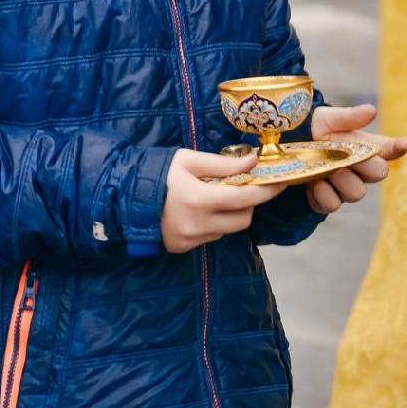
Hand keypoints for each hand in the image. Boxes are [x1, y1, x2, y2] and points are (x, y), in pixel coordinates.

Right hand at [161, 147, 286, 253]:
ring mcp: (190, 239)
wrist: (125, 197)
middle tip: (243, 187)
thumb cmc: (159, 173)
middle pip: (243, 219)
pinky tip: (200, 211)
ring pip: (228, 230)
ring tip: (216, 197)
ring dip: (231, 214)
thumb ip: (223, 163)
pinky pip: (211, 236)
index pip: (245, 197)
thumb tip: (253, 162)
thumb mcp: (188, 160)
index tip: (281, 182)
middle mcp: (197, 224)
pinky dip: (214, 224)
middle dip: (249, 203)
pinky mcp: (184, 248)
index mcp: (199, 199)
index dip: (266, 190)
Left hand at [306, 103, 406, 213]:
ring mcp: (346, 188)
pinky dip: (321, 193)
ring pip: (356, 192)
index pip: (389, 149)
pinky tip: (313, 182)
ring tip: (323, 167)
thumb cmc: (315, 130)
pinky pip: (332, 204)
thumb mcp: (328, 119)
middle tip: (344, 156)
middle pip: (378, 173)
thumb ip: (349, 117)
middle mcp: (361, 170)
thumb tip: (372, 110)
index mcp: (365, 147)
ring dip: (339, 179)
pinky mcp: (327, 202)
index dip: (397, 147)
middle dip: (362, 164)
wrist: (289, 146)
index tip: (402, 143)